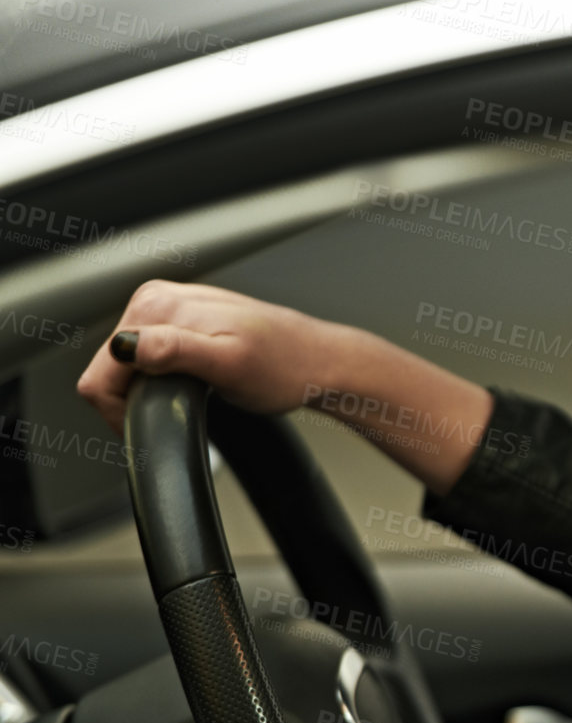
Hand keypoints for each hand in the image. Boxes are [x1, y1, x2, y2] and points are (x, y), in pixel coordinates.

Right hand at [76, 279, 344, 435]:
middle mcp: (155, 300)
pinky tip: (190, 385)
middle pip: (108, 367)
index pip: (101, 372)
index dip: (122, 410)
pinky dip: (161, 380)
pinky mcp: (178, 322)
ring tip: (191, 397)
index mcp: (156, 307)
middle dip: (136, 399)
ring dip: (149, 390)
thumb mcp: (229, 364)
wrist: (319, 362)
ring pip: (125, 366)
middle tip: (181, 411)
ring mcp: (166, 309)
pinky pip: (146, 359)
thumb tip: (128, 344)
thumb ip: (174, 351)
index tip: (159, 422)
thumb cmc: (284, 367)